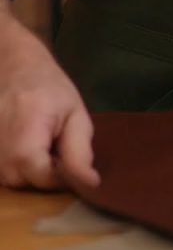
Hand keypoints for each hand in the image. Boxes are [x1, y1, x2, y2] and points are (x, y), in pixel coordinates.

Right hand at [0, 16, 99, 189]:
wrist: (13, 65)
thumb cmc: (50, 87)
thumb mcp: (76, 115)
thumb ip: (80, 152)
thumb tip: (89, 184)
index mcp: (26, 127)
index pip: (40, 174)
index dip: (60, 177)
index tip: (71, 162)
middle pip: (21, 181)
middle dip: (44, 174)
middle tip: (56, 148)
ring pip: (8, 179)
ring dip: (28, 170)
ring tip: (39, 143)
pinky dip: (14, 164)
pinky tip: (26, 144)